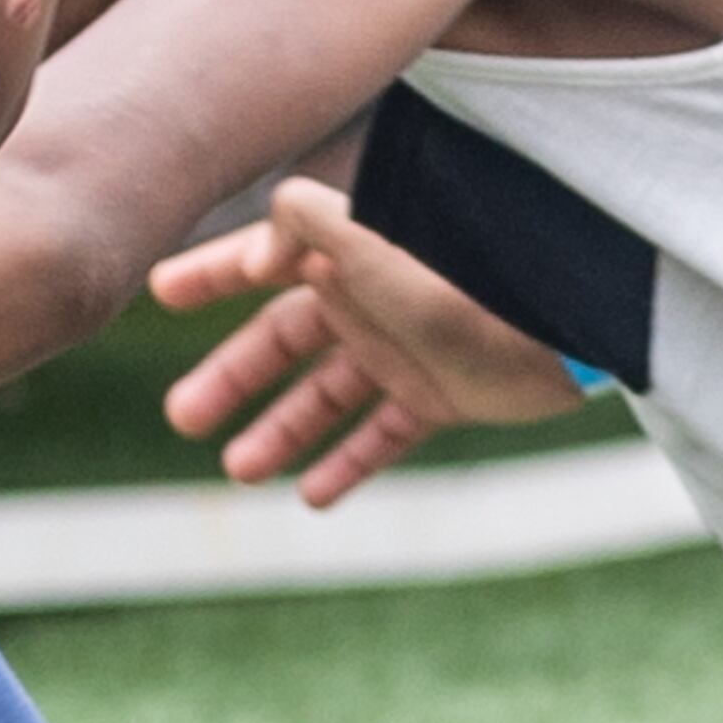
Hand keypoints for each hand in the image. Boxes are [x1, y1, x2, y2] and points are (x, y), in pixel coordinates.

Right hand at [156, 179, 587, 507]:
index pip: (265, 260)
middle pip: (283, 341)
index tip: (161, 293)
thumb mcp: (373, 247)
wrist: (561, 328)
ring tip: (238, 471)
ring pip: (325, 395)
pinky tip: (310, 496)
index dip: (212, 275)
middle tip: (181, 418)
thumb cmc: (464, 282)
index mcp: (350, 253)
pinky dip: (349, 463)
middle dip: (232, 378)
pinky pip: (383, 433)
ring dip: (279, 431)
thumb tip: (262, 235)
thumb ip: (308, 226)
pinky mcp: (441, 394)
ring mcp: (404, 349)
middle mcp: (370, 299)